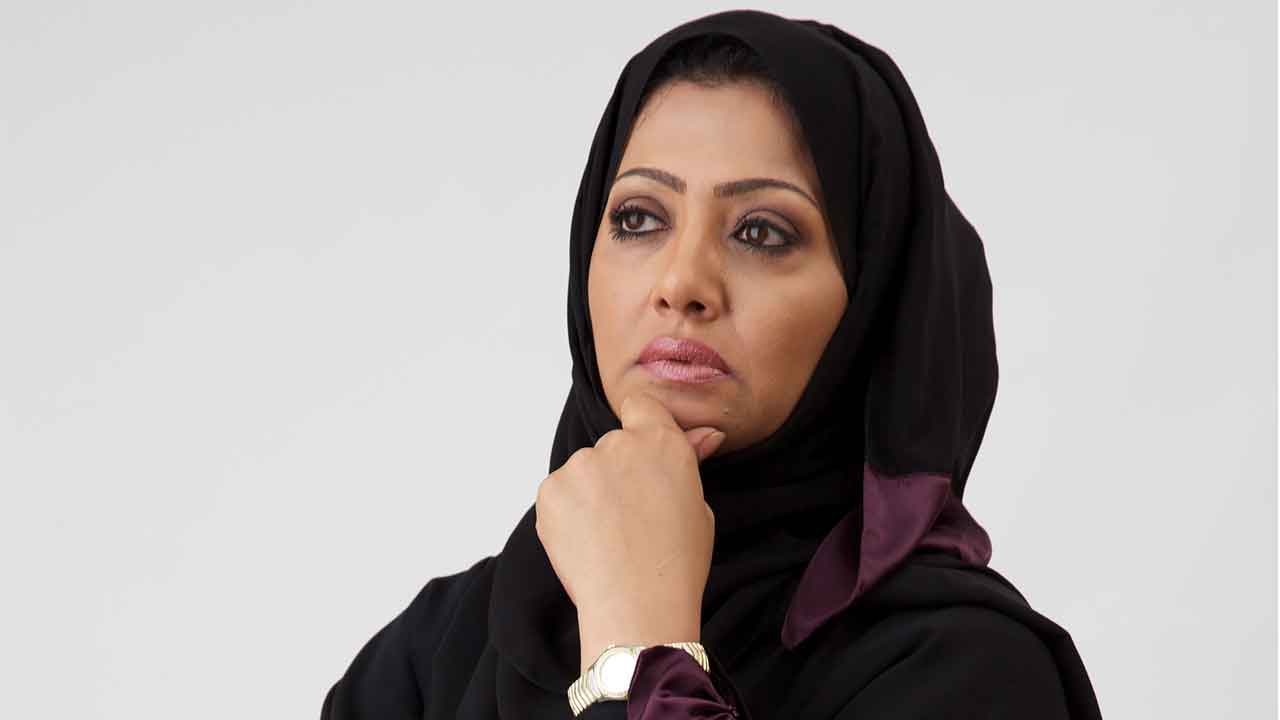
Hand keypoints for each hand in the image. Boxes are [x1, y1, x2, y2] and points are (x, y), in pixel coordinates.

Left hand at [534, 391, 725, 672]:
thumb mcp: (697, 507)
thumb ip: (689, 462)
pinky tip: (587, 542)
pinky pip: (559, 494)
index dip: (641, 426)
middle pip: (612, 446)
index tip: (642, 456)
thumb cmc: (676, 564)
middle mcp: (618, 444)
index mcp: (661, 442)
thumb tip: (705, 434)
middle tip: (630, 517)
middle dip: (617, 472)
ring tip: (608, 537)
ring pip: (583, 472)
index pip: (641, 405)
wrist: (636, 606)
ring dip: (590, 493)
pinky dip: (567, 513)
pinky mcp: (550, 491)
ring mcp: (580, 466)